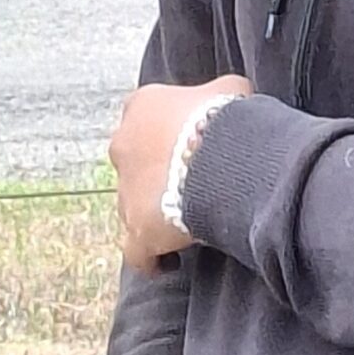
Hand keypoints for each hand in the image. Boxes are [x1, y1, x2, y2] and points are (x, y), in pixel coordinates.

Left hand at [111, 75, 249, 275]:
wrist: (225, 158)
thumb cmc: (229, 118)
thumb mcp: (229, 89)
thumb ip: (215, 94)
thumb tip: (224, 102)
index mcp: (142, 106)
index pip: (145, 119)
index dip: (166, 135)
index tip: (189, 148)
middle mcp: (124, 144)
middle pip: (134, 163)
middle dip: (156, 174)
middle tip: (190, 185)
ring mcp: (126, 189)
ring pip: (131, 206)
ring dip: (153, 215)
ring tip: (185, 225)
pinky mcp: (136, 229)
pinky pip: (136, 252)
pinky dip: (150, 259)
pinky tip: (168, 264)